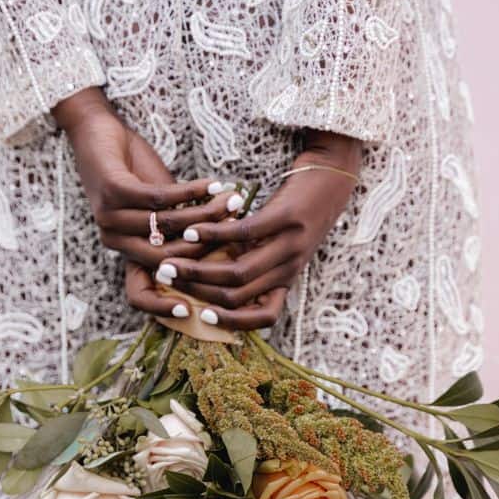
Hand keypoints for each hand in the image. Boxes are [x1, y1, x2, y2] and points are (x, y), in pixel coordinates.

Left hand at [54, 86, 236, 272]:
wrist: (96, 134)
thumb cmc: (131, 170)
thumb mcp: (159, 204)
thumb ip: (181, 223)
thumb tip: (223, 237)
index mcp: (123, 247)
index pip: (157, 276)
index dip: (190, 273)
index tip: (223, 261)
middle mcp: (113, 238)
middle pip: (168, 255)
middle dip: (207, 240)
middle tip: (237, 221)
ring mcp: (110, 216)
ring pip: (168, 224)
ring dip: (205, 211)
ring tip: (231, 199)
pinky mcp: (113, 191)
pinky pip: (159, 198)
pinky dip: (190, 191)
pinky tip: (211, 184)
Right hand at [143, 131, 362, 328]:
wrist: (332, 175)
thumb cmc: (299, 211)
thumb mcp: (281, 246)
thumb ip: (255, 263)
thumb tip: (215, 279)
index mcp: (288, 278)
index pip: (264, 318)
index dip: (231, 323)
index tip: (201, 315)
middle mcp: (290, 267)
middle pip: (237, 295)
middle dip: (196, 291)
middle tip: (166, 278)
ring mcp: (290, 244)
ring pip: (236, 272)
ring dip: (197, 269)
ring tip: (170, 259)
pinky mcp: (285, 218)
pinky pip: (241, 234)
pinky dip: (211, 235)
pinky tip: (191, 231)